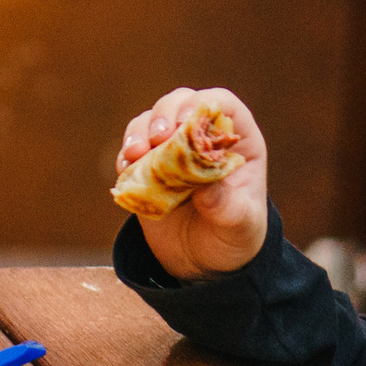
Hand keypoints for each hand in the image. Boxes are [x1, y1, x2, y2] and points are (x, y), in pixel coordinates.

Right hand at [119, 86, 268, 279]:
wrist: (202, 262)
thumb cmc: (233, 237)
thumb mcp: (239, 227)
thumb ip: (227, 207)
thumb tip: (206, 188)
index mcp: (236, 143)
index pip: (223, 105)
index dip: (204, 104)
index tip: (187, 123)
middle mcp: (202, 138)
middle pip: (181, 103)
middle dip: (166, 114)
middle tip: (159, 137)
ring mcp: (172, 150)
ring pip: (152, 120)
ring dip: (140, 131)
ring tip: (136, 153)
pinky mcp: (147, 167)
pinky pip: (131, 149)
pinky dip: (126, 155)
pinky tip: (126, 169)